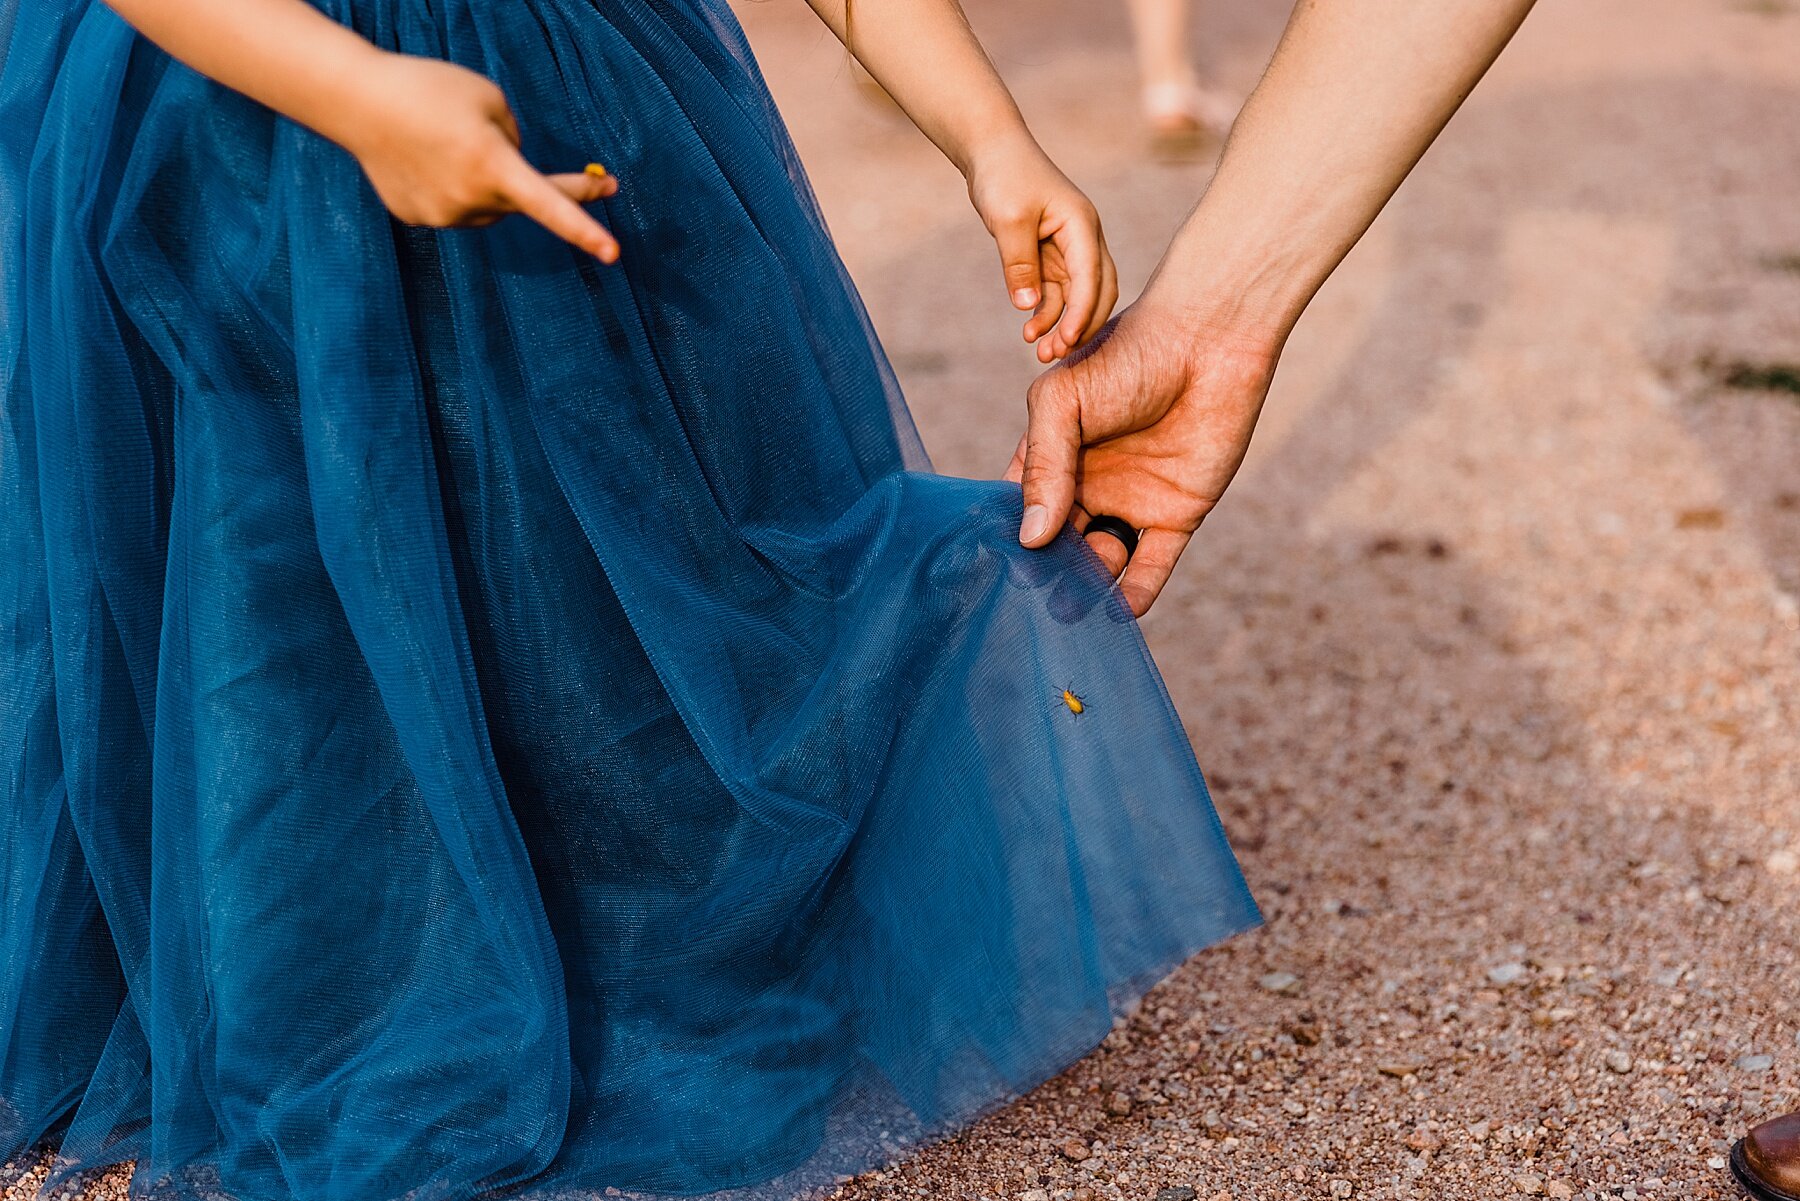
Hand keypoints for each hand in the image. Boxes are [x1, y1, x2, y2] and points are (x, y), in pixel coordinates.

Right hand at [333, 53, 621, 260]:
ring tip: (449, 144)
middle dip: (554, 189)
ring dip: (488, 182)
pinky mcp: (420, 219)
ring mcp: (444, 215)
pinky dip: (451, 186)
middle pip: (527, 201)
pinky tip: (422, 158)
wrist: (354, 101)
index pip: (548, 204)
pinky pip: (457, 208)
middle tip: (602, 184)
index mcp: (493, 165)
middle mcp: (471, 199)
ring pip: (490, 207)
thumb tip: (515, 178)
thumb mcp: (491, 100)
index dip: (583, 229)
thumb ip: (515, 141)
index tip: (614, 254)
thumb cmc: (428, 88)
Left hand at [965, 135, 1118, 361]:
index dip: (1082, 313)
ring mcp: (1070, 248)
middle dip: (1081, 326)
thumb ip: (1019, 264)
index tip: (1066, 341)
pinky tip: (1030, 329)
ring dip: (1062, 324)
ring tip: (1038, 351)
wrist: (992, 152)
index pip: (1092, 277)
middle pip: (1098, 292)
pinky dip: (1048, 311)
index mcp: (1082, 225)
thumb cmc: (1003, 177)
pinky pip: (1057, 291)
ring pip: (1077, 296)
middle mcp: (1084, 239)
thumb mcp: (1008, 220)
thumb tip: (1027, 306)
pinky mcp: (1051, 255)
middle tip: (1055, 354)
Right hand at [1005, 295, 1279, 615]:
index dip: (1010, 536)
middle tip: (1033, 598)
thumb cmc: (1127, 355)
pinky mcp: (1178, 515)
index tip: (997, 567)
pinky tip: (1120, 612)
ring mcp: (1131, 501)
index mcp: (1052, 455)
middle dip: (1047, 571)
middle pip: (1059, 543)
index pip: (1021, 507)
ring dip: (1086, 588)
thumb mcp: (1062, 402)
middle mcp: (1088, 484)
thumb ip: (1044, 467)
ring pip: (1101, 560)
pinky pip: (1153, 564)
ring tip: (1071, 607)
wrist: (1210, 339)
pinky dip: (1137, 592)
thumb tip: (1032, 537)